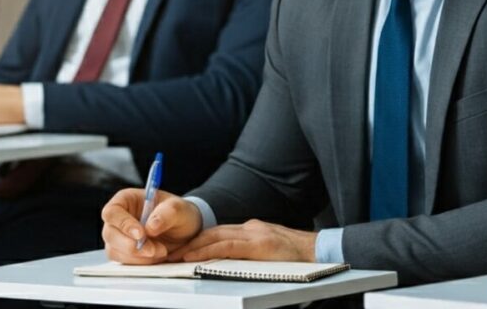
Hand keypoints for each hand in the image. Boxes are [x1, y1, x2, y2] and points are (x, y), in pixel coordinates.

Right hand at [101, 188, 202, 263]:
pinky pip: (124, 261)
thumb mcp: (178, 208)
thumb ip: (167, 213)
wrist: (184, 230)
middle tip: (153, 249)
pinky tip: (155, 256)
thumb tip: (151, 225)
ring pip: (115, 251)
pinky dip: (140, 262)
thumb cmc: (178, 213)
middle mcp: (118, 218)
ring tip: (161, 250)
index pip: (112, 211)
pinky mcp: (123, 252)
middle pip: (110, 234)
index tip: (140, 234)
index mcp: (127, 199)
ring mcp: (118, 236)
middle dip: (132, 245)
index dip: (123, 224)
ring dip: (138, 256)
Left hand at [170, 219, 317, 262]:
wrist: (318, 251)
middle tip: (168, 252)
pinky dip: (206, 251)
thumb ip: (251, 249)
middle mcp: (251, 228)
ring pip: (215, 237)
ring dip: (192, 247)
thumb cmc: (296, 256)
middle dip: (189, 242)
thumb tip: (230, 258)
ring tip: (174, 256)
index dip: (197, 239)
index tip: (179, 248)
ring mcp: (255, 234)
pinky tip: (192, 257)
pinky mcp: (259, 245)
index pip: (218, 232)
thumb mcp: (269, 249)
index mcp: (252, 230)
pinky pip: (226, 247)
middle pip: (212, 232)